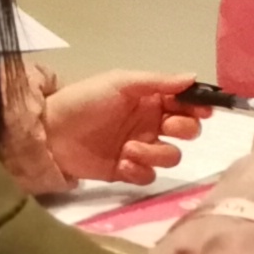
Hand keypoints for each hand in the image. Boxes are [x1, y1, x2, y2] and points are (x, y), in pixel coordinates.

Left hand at [41, 73, 203, 187]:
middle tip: (166, 126)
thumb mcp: (121, 82)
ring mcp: (140, 149)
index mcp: (151, 100)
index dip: (198, 106)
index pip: (186, 104)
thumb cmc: (85, 100)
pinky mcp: (127, 171)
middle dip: (184, 129)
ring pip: (171, 156)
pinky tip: (122, 163)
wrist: (50, 131)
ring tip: (128, 149)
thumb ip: (158, 82)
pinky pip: (148, 176)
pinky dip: (139, 170)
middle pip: (187, 131)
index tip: (203, 110)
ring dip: (155, 153)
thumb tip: (192, 77)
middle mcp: (151, 124)